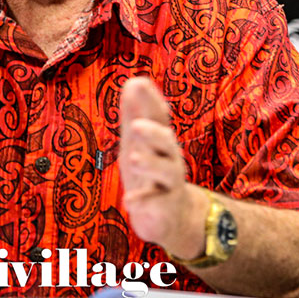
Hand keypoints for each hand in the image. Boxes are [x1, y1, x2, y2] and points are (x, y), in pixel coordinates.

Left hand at [118, 77, 207, 258]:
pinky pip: (156, 203)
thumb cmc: (150, 172)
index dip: (151, 100)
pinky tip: (128, 200)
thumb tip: (131, 81)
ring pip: (166, 172)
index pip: (158, 116)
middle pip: (167, 142)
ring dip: (150, 164)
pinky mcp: (165, 207)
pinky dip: (142, 201)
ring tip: (133, 158)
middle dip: (154, 132)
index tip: (138, 82)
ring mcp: (169, 183)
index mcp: (160, 140)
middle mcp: (169, 158)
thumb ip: (134, 115)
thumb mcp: (138, 143)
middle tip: (136, 125)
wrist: (171, 216)